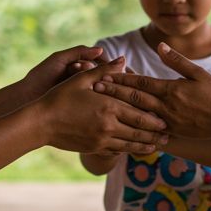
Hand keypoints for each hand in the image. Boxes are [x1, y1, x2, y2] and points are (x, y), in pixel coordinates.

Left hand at [20, 45, 104, 102]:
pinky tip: (80, 89)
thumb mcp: (60, 59)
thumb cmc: (42, 75)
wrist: (29, 96)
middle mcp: (81, 76)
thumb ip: (79, 52)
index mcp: (77, 63)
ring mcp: (80, 89)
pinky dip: (89, 90)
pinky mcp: (79, 101)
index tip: (103, 61)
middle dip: (91, 68)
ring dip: (88, 78)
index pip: (98, 59)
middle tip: (77, 68)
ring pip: (94, 82)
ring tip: (73, 76)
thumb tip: (101, 50)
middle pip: (97, 70)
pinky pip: (91, 94)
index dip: (102, 60)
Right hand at [38, 60, 167, 153]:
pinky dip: (128, 150)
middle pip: (138, 131)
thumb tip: (123, 60)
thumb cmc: (60, 97)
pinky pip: (116, 150)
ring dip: (145, 145)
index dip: (154, 118)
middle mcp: (108, 125)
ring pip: (130, 144)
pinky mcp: (94, 148)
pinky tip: (134, 149)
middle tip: (170, 135)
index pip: (138, 114)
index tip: (167, 119)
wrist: (41, 122)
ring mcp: (101, 139)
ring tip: (157, 146)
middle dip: (155, 134)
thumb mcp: (82, 79)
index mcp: (108, 106)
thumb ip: (105, 71)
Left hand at [93, 42, 210, 138]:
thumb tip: (160, 45)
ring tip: (101, 106)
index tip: (103, 75)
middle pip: (133, 99)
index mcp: (171, 90)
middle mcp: (166, 107)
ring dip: (119, 110)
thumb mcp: (198, 73)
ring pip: (138, 116)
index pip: (140, 83)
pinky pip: (148, 131)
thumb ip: (177, 61)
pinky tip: (120, 129)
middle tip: (93, 88)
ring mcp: (168, 122)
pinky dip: (134, 129)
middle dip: (113, 93)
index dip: (120, 79)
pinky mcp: (172, 133)